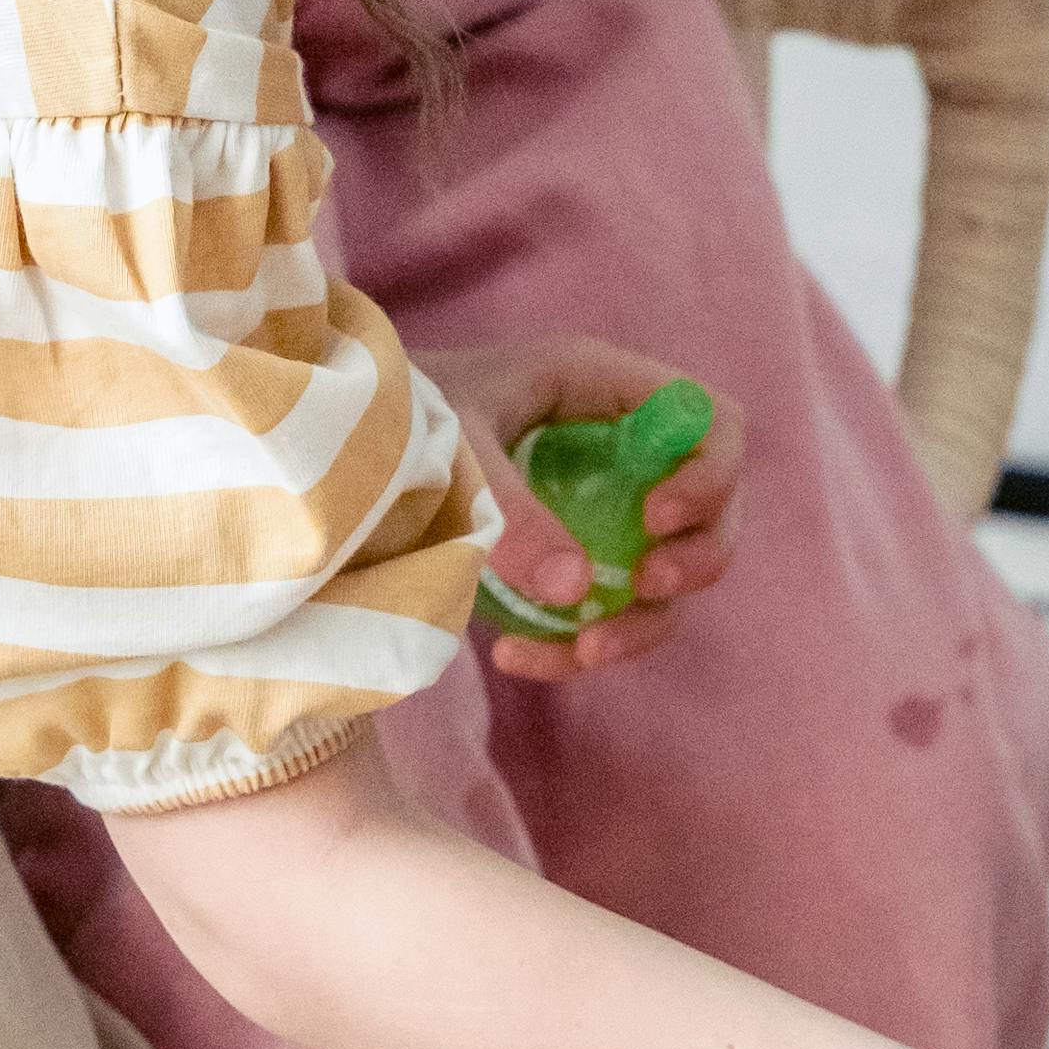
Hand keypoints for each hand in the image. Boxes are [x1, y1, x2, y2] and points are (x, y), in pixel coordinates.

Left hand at [419, 339, 743, 665]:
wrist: (335, 452)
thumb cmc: (394, 418)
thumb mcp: (453, 450)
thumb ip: (511, 512)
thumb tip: (579, 589)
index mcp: (600, 390)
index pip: (711, 421)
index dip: (708, 473)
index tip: (655, 520)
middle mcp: (614, 450)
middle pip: (713, 507)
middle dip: (696, 559)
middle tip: (644, 587)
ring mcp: (597, 511)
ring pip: (668, 576)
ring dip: (643, 625)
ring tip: (581, 651)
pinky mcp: (566, 563)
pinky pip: (607, 615)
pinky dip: (577, 648)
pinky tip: (516, 658)